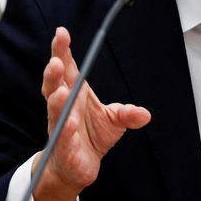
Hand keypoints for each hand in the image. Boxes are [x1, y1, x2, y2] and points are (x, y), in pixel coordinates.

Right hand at [33, 27, 150, 200]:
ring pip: (55, 110)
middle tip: (57, 60)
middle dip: (54, 71)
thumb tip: (145, 114)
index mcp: (75, 93)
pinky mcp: (63, 148)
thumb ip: (128, 113)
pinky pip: (64, 138)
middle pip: (55, 84)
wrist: (77, 166)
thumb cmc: (91, 135)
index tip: (62, 33)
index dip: (62, 51)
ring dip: (56, 100)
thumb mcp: (115, 120)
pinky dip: (66, 131)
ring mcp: (60, 126)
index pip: (67, 68)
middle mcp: (63, 107)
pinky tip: (70, 123)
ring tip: (61, 90)